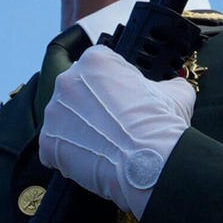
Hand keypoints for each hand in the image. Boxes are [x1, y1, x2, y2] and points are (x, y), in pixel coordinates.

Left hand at [36, 44, 199, 219]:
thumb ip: (166, 84)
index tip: (124, 101)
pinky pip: (54, 148)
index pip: (98, 67)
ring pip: (63, 120)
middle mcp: (68, 81)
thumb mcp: (175, 92)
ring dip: (78, 130)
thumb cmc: (162, 123)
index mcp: (95, 60)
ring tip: (103, 145)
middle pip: (76, 92)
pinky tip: (91, 161)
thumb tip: (171, 87)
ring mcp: (54, 113)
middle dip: (91, 107)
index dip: (113, 86)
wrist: (151, 162)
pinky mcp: (47, 143)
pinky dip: (68, 155)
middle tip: (112, 125)